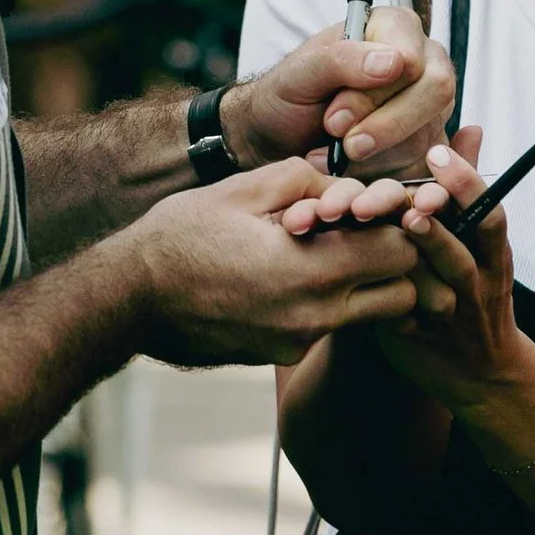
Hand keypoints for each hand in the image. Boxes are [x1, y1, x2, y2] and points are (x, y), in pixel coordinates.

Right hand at [130, 157, 419, 368]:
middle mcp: (314, 316)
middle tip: (367, 231)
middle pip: (402, 294)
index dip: (398, 223)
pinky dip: (330, 302)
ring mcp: (299, 342)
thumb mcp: (246, 188)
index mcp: (310, 270)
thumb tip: (349, 188)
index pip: (401, 252)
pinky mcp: (282, 354)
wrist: (133, 296)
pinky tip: (294, 276)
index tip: (377, 207)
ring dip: (367, 284)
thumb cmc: (184, 235)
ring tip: (332, 252)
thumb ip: (309, 180)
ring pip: (371, 315)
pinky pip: (331, 327)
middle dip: (397, 260)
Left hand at [223, 5, 453, 177]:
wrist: (279, 140)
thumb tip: (394, 62)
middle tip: (344, 147)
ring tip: (335, 162)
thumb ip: (341, 60)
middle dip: (386, 127)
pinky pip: (433, 171)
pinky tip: (364, 188)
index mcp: (395, 29)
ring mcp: (431, 110)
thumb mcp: (299, 74)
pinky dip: (398, 185)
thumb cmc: (288, 97)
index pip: (413, 59)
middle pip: (436, 93)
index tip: (335, 118)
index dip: (377, 94)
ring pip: (431, 135)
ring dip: (380, 159)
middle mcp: (424, 65)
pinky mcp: (428, 150)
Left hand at [374, 133, 529, 412]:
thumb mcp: (479, 244)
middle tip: (408, 200)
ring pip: (433, 285)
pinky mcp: (416, 337)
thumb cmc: (472, 292)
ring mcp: (448, 314)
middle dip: (433, 224)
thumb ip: (465, 190)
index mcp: (492, 254)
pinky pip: (398, 314)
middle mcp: (476, 283)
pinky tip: (352, 272)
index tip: (438, 154)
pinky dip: (378, 292)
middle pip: (459, 249)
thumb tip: (471, 129)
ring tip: (393, 230)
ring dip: (412, 259)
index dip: (466, 185)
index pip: (489, 215)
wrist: (481, 374)